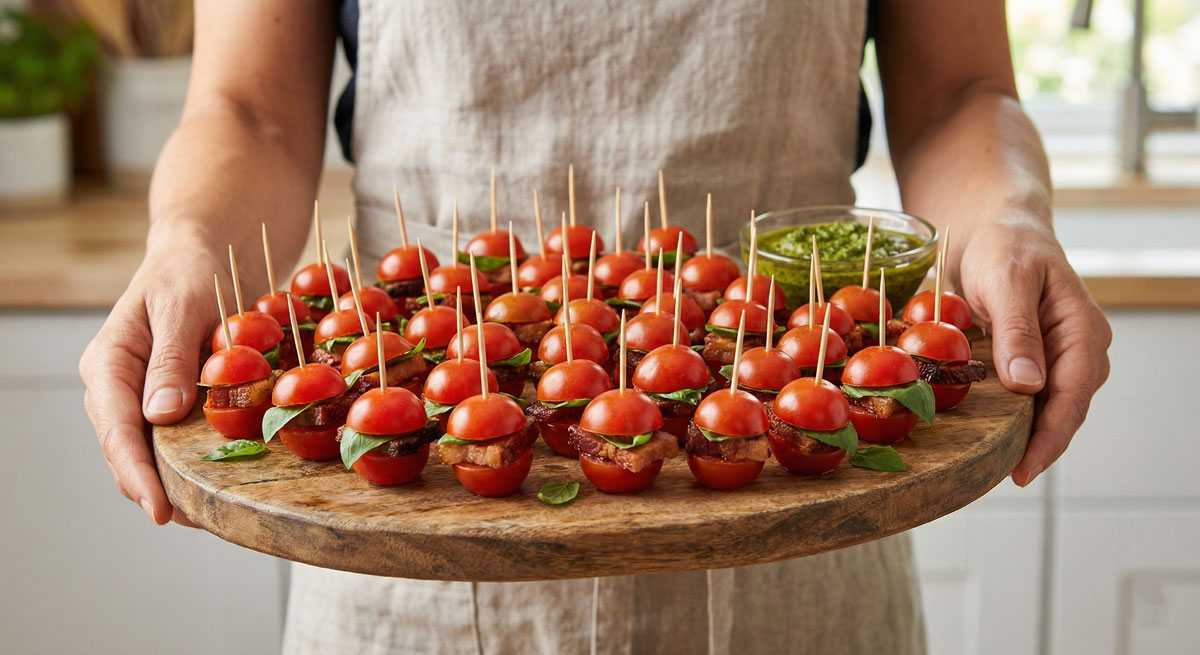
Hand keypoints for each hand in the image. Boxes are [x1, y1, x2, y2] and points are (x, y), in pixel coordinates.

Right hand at [79, 247, 223, 525]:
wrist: (202, 251)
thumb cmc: (189, 270)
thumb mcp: (182, 306)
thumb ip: (171, 358)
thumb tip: (160, 415)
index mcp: (108, 363)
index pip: (116, 429)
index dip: (136, 473)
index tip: (160, 510)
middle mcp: (117, 385)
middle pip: (128, 450)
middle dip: (155, 489)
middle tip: (194, 522)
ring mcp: (142, 393)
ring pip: (149, 450)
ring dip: (174, 481)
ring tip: (207, 515)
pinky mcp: (168, 397)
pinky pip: (173, 436)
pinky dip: (191, 459)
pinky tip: (218, 481)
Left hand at [958, 221, 1111, 486]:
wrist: (993, 226)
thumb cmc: (1003, 246)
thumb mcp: (1007, 282)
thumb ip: (1018, 331)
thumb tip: (1029, 385)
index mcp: (1083, 330)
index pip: (1072, 396)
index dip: (1049, 437)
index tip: (1024, 470)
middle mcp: (1080, 348)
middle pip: (1065, 410)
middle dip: (1039, 445)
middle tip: (1004, 477)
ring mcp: (1061, 355)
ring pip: (1050, 407)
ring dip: (1027, 434)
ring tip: (996, 465)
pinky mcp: (1037, 357)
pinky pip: (1032, 395)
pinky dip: (1015, 415)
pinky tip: (993, 434)